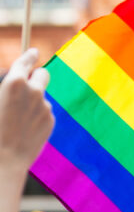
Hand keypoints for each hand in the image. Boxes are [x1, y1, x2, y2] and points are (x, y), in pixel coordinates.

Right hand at [0, 48, 53, 172]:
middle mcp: (35, 91)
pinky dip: (36, 116)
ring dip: (33, 101)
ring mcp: (45, 106)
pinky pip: (44, 112)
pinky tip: (24, 129)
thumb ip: (8, 87)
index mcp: (15, 82)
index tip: (34, 52)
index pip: (26, 61)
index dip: (30, 55)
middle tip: (29, 83)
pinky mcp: (51, 120)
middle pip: (43, 74)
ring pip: (41, 97)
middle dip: (37, 75)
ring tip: (16, 119)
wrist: (4, 159)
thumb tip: (16, 80)